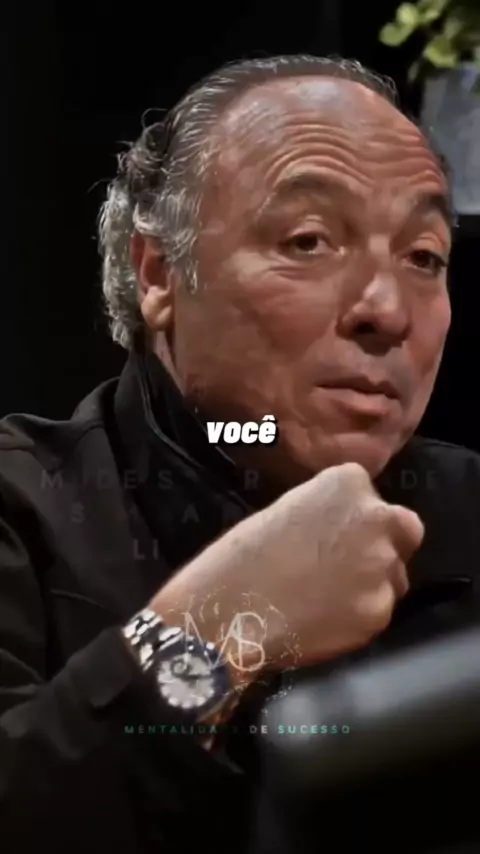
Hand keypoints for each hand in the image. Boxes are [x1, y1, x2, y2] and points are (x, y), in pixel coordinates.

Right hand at [149, 462, 423, 689]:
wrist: (231, 611)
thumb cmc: (241, 555)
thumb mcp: (285, 510)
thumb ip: (324, 511)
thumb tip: (337, 528)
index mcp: (347, 483)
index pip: (367, 492)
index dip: (351, 514)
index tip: (331, 530)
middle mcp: (376, 518)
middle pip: (403, 528)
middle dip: (387, 542)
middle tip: (351, 561)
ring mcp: (382, 567)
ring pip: (395, 574)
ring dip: (373, 581)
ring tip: (331, 596)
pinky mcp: (380, 611)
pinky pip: (378, 610)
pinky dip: (359, 615)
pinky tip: (325, 620)